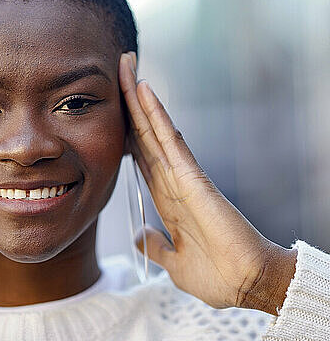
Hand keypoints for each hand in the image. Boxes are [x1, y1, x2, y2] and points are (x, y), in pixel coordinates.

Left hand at [118, 53, 296, 314]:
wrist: (244, 287)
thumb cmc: (216, 276)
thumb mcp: (173, 262)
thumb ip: (155, 245)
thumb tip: (139, 236)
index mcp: (165, 197)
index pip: (139, 154)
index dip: (123, 129)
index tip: (107, 107)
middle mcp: (171, 179)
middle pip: (143, 132)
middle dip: (127, 101)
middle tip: (116, 67)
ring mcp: (182, 175)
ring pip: (154, 127)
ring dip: (137, 97)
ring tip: (125, 65)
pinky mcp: (192, 177)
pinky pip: (170, 139)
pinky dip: (156, 115)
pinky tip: (144, 90)